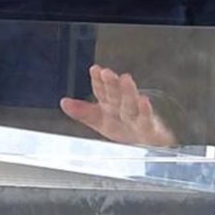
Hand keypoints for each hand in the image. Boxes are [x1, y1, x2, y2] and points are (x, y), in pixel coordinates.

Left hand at [60, 65, 176, 146]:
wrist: (149, 145)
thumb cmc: (125, 129)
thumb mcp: (100, 121)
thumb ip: (82, 112)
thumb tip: (64, 102)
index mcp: (110, 106)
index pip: (102, 92)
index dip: (98, 81)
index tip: (95, 69)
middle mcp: (122, 109)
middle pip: (116, 96)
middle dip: (111, 84)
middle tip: (106, 72)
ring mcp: (137, 118)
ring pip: (131, 105)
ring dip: (128, 92)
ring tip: (125, 79)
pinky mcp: (150, 129)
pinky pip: (147, 120)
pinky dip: (145, 111)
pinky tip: (144, 101)